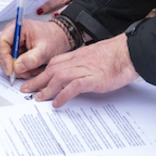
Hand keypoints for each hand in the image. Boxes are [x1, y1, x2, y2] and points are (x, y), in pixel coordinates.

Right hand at [0, 17, 70, 79]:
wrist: (61, 38)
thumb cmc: (55, 38)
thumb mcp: (45, 50)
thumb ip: (31, 59)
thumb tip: (17, 67)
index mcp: (17, 27)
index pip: (0, 42)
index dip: (3, 57)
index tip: (11, 70)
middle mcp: (12, 33)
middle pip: (0, 52)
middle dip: (10, 65)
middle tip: (23, 73)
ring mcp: (13, 41)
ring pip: (5, 59)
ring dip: (16, 69)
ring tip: (31, 71)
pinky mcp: (16, 49)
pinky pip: (12, 61)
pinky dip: (20, 68)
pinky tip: (31, 69)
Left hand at [23, 34, 138, 107]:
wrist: (128, 52)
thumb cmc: (115, 55)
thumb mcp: (94, 58)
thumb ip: (82, 64)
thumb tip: (74, 75)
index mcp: (77, 55)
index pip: (53, 63)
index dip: (41, 71)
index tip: (33, 79)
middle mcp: (77, 61)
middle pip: (51, 70)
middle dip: (37, 80)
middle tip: (26, 89)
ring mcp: (84, 69)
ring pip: (58, 77)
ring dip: (46, 89)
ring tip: (38, 98)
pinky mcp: (93, 79)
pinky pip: (73, 87)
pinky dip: (63, 95)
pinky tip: (57, 103)